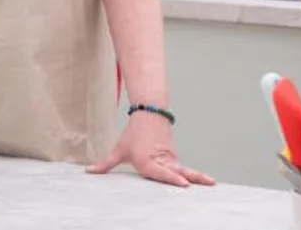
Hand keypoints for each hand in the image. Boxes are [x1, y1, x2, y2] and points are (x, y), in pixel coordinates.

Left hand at [86, 111, 214, 186]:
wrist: (149, 116)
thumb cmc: (133, 135)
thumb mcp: (119, 150)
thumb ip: (105, 164)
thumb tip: (89, 171)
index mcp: (147, 161)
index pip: (161, 172)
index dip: (171, 178)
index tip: (184, 183)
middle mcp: (161, 161)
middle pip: (177, 172)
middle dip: (190, 178)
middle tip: (205, 183)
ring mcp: (170, 160)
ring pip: (184, 170)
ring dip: (197, 176)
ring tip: (212, 183)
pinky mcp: (175, 158)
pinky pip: (184, 169)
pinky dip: (195, 175)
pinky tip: (206, 182)